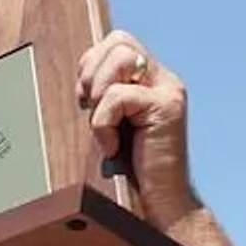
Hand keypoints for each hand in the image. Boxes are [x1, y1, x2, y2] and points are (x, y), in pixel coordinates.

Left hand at [78, 31, 196, 229]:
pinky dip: (104, 124)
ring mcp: (167, 90)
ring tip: (104, 127)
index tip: (84, 103)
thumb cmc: (130, 174)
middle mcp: (162, 78)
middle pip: (119, 40)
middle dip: (92, 72)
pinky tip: (113, 147)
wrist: (161, 204)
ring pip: (121, 58)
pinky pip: (118, 96)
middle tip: (89, 109)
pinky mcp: (167, 107)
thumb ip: (101, 100)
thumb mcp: (109, 128)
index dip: (90, 65)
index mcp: (148, 80)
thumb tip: (78, 81)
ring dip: (99, 95)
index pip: (116, 42)